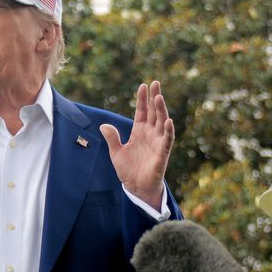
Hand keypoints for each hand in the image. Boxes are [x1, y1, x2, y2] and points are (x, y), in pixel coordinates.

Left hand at [98, 80, 174, 207]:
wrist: (136, 188)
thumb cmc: (128, 170)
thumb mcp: (116, 153)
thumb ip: (112, 139)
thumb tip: (103, 125)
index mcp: (139, 132)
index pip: (142, 111)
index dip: (142, 99)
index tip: (143, 85)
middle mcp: (150, 134)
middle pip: (154, 112)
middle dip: (154, 98)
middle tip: (156, 82)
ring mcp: (157, 142)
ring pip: (162, 122)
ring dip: (161, 110)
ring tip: (158, 97)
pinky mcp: (162, 153)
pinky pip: (167, 139)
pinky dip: (169, 130)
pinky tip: (168, 121)